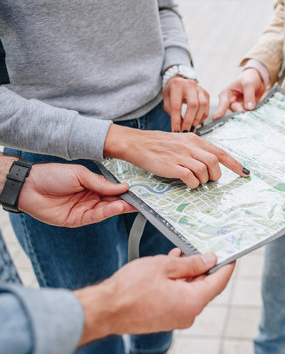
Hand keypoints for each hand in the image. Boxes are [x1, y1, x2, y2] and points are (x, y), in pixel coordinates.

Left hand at [17, 163, 135, 226]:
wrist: (29, 186)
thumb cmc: (52, 175)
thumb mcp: (80, 174)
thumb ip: (102, 183)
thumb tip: (123, 187)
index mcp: (92, 185)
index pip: (114, 189)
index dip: (126, 190)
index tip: (141, 189)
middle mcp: (91, 198)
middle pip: (114, 201)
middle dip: (128, 200)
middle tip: (144, 199)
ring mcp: (85, 209)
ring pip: (108, 210)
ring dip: (121, 207)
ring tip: (134, 203)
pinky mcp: (78, 220)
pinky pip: (97, 216)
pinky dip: (109, 212)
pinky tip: (119, 207)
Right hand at [76, 250, 234, 345]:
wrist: (104, 310)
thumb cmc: (130, 289)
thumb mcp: (165, 266)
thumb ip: (191, 263)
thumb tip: (210, 260)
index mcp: (193, 302)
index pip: (219, 281)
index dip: (227, 265)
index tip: (232, 253)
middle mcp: (188, 313)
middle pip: (205, 285)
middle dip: (203, 266)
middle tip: (203, 248)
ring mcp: (177, 318)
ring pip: (190, 290)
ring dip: (187, 272)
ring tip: (180, 254)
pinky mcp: (165, 318)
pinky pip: (178, 296)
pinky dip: (177, 282)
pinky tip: (170, 266)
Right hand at [104, 125, 249, 188]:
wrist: (137, 143)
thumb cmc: (159, 144)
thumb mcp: (181, 141)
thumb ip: (196, 149)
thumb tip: (211, 162)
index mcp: (195, 139)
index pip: (220, 152)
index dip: (234, 164)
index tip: (245, 173)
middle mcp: (191, 146)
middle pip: (215, 162)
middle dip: (216, 175)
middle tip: (210, 180)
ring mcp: (181, 156)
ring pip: (204, 170)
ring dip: (204, 180)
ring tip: (196, 181)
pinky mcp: (172, 166)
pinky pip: (190, 178)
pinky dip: (192, 183)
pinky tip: (188, 183)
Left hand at [163, 76, 209, 132]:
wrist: (180, 81)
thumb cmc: (172, 92)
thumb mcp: (167, 100)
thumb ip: (172, 113)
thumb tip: (180, 128)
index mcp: (177, 85)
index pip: (177, 106)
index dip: (176, 121)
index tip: (176, 131)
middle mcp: (190, 85)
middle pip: (193, 105)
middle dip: (189, 121)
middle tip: (185, 131)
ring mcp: (200, 89)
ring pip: (202, 106)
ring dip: (197, 120)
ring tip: (190, 128)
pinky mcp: (206, 94)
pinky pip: (206, 109)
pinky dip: (202, 118)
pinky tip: (196, 122)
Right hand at [214, 68, 265, 118]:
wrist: (258, 79)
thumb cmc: (249, 78)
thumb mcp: (248, 83)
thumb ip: (249, 95)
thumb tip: (249, 108)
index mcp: (226, 95)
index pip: (222, 104)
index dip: (219, 112)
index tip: (215, 118)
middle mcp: (231, 103)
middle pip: (235, 111)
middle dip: (241, 113)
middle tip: (248, 113)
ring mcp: (239, 108)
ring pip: (242, 114)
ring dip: (248, 114)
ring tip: (254, 112)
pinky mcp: (246, 111)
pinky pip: (249, 115)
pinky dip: (253, 115)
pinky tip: (256, 114)